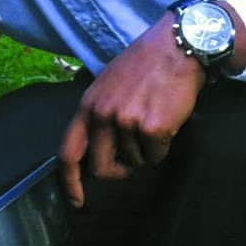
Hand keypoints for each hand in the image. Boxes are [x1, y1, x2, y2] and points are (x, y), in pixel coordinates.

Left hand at [59, 14, 203, 207]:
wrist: (178, 46)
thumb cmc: (145, 65)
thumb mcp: (107, 84)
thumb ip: (97, 115)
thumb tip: (94, 151)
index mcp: (87, 105)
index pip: (67, 152)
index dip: (70, 182)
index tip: (76, 200)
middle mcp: (102, 115)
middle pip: (100, 168)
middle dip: (117, 171)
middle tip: (130, 160)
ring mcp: (127, 122)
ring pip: (134, 162)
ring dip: (145, 151)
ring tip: (152, 120)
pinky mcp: (153, 127)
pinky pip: (156, 155)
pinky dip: (163, 146)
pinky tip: (166, 120)